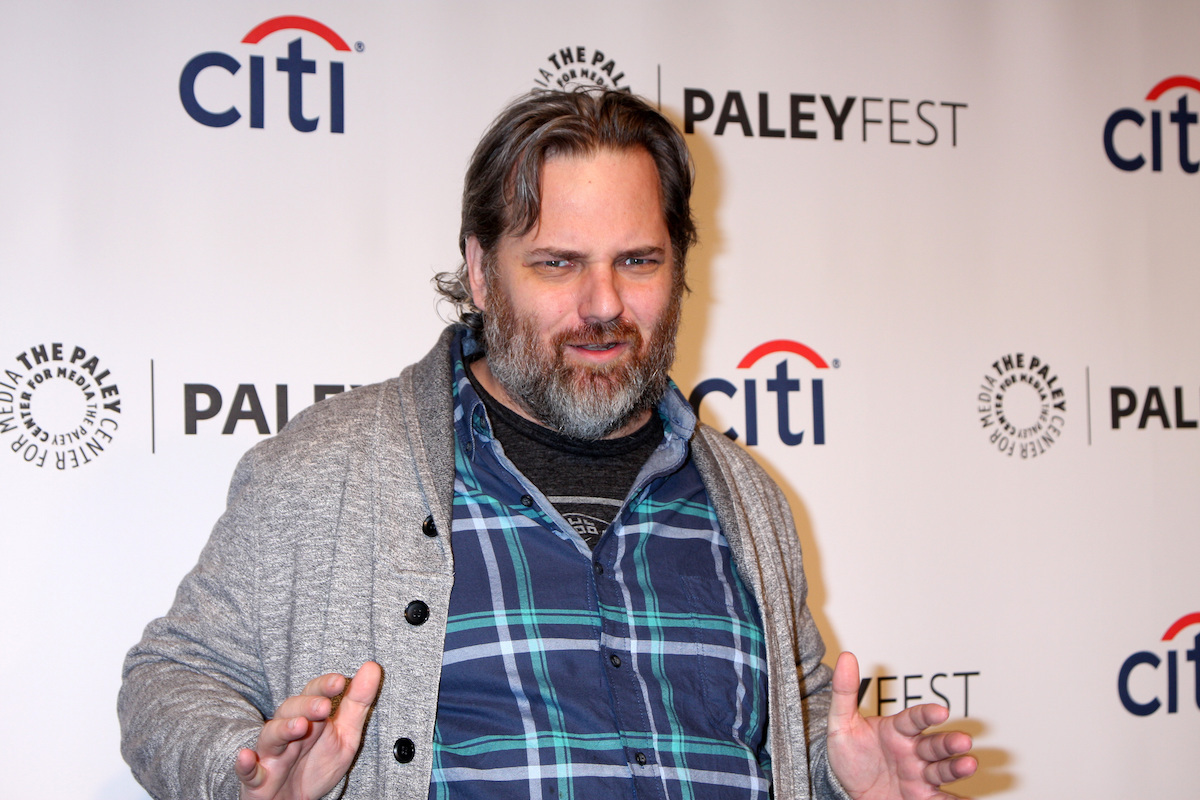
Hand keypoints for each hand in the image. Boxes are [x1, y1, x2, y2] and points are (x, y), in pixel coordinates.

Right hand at [235, 661, 381, 799]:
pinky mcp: (257, 780)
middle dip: (306, 706)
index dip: (324, 687)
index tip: (340, 681)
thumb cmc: (316, 764)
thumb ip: (357, 703)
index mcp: (307, 717)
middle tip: (323, 706)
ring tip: (299, 726)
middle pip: (291, 711)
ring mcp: (270, 755)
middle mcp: (286, 731)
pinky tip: (246, 756)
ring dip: (283, 729)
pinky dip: (245, 764)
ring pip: (271, 736)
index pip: (313, 695)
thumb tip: (372, 667)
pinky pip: (248, 771)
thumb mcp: (345, 735)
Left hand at [827, 652, 975, 799]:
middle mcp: (912, 751)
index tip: (941, 712)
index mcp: (896, 731)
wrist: (846, 789)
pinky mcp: (922, 797)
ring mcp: (919, 775)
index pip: (914, 719)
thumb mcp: (841, 724)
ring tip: (969, 764)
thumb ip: (844, 692)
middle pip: (934, 744)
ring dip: (956, 767)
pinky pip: (942, 799)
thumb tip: (846, 657)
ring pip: (942, 769)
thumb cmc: (850, 755)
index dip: (927, 714)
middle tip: (963, 740)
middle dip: (949, 742)